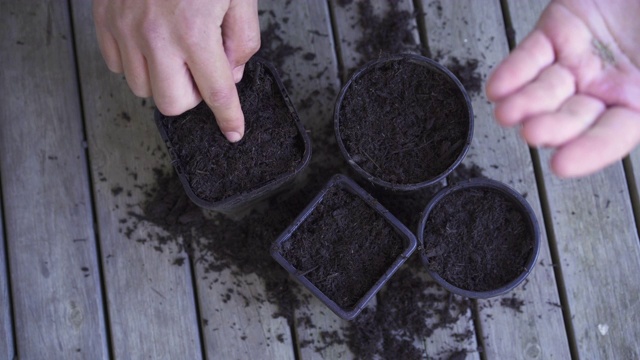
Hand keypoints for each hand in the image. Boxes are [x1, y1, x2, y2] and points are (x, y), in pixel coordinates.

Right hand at [93, 0, 259, 141]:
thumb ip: (242, 38)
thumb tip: (232, 71)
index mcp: (194, 30)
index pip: (217, 92)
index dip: (229, 117)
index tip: (233, 131)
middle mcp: (155, 35)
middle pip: (172, 104)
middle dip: (193, 96)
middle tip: (201, 71)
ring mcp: (124, 29)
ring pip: (143, 89)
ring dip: (165, 80)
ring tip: (176, 52)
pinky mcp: (104, 20)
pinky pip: (118, 66)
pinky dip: (138, 64)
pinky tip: (152, 43)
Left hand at [486, 0, 639, 177]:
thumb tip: (639, 112)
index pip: (612, 134)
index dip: (589, 151)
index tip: (563, 165)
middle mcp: (607, 85)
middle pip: (573, 115)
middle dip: (552, 126)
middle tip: (534, 132)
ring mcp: (579, 59)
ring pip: (546, 88)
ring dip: (525, 102)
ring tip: (508, 112)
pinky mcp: (557, 31)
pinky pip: (531, 54)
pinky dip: (513, 70)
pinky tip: (499, 87)